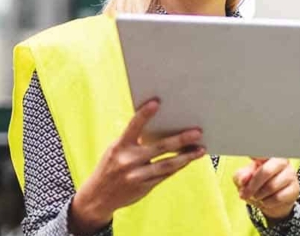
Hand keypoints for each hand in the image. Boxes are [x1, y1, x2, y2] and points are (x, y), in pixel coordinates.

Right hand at [69, 100, 205, 234]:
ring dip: (186, 157)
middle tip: (198, 132)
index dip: (144, 114)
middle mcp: (128, 161)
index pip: (133, 127)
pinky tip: (189, 159)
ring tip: (201, 149)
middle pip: (159, 147)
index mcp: (119, 147)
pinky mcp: (144, 187)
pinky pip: (165, 175)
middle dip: (180, 140)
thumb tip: (162, 128)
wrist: (98, 197)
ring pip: (167, 164)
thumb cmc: (111, 166)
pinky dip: (178, 166)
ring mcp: (137, 175)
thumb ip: (134, 141)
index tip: (156, 102)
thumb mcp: (116, 151)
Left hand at [233, 157, 298, 220]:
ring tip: (257, 196)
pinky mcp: (294, 189)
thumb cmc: (256, 185)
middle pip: (266, 171)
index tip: (251, 155)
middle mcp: (282, 162)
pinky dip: (267, 203)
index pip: (264, 152)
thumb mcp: (243, 180)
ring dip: (259, 195)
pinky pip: (278, 197)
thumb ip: (241, 177)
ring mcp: (290, 175)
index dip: (258, 154)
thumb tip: (245, 178)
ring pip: (271, 186)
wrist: (269, 201)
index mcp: (268, 155)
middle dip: (252, 186)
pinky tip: (266, 201)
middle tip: (245, 194)